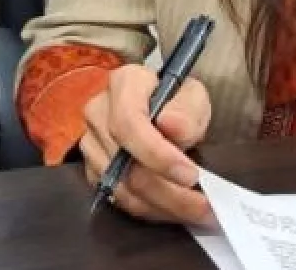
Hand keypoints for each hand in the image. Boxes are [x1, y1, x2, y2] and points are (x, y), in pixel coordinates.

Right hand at [79, 63, 211, 224]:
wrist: (159, 108)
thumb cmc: (175, 101)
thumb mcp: (193, 95)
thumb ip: (187, 109)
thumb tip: (172, 126)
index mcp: (123, 84)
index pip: (129, 123)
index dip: (158, 155)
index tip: (190, 175)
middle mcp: (98, 112)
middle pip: (126, 164)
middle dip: (169, 192)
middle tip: (204, 206)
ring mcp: (91, 143)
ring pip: (123, 189)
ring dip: (163, 206)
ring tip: (196, 211)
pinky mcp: (93, 170)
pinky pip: (119, 200)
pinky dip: (150, 210)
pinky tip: (174, 209)